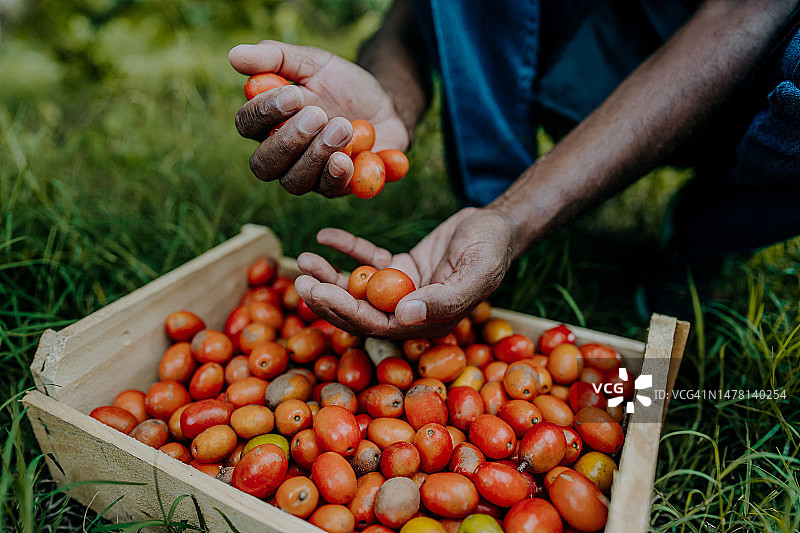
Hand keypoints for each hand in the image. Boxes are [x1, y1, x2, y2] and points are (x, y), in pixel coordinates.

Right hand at [229, 41, 409, 196]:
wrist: (385, 105)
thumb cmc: (341, 85)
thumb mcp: (313, 63)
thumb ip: (276, 58)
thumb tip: (234, 55)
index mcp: (267, 124)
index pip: (246, 124)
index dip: (264, 112)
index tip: (294, 94)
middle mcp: (281, 156)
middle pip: (264, 164)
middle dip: (289, 141)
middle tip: (318, 114)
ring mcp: (308, 176)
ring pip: (294, 182)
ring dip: (317, 154)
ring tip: (344, 126)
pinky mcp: (336, 187)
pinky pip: (329, 190)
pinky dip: (339, 175)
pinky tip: (351, 157)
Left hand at [294, 207, 514, 338]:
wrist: (499, 225)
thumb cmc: (492, 248)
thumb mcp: (476, 271)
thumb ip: (445, 298)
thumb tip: (404, 315)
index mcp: (427, 322)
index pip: (378, 324)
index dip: (345, 311)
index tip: (317, 292)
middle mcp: (411, 312)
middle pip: (360, 311)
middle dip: (328, 298)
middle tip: (300, 280)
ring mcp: (403, 290)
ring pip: (359, 288)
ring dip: (330, 276)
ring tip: (304, 259)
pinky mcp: (400, 268)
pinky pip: (368, 261)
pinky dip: (347, 249)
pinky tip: (325, 236)